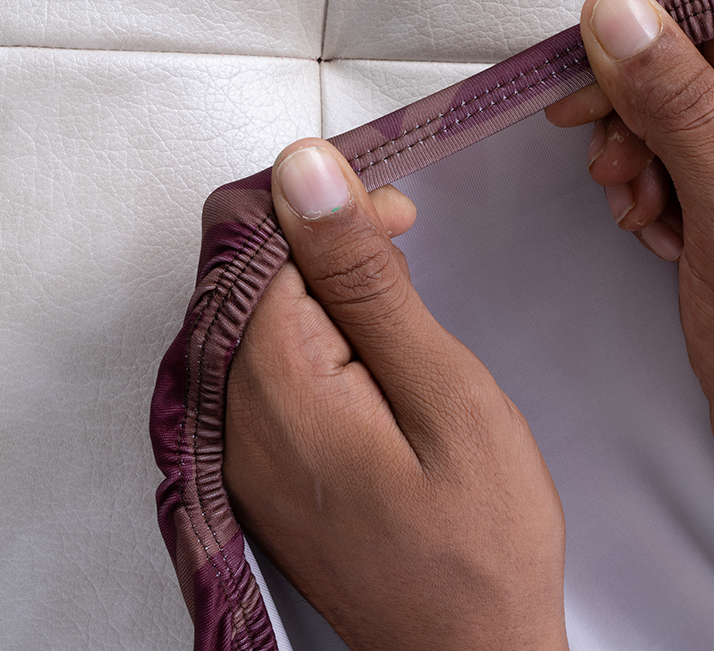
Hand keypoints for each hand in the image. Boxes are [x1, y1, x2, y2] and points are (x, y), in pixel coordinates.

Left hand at [223, 140, 568, 650]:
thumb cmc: (479, 539)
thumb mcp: (443, 392)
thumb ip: (364, 280)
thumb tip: (303, 175)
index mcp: (273, 386)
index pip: (261, 242)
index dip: (329, 212)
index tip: (396, 220)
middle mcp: (233, 416)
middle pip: (254, 275)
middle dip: (331, 247)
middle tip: (409, 260)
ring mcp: (239, 447)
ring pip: (263, 314)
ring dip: (332, 291)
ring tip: (402, 316)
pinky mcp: (261, 464)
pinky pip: (270, 364)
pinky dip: (322, 336)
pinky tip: (372, 353)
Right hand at [547, 0, 713, 650]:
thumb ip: (681, 110)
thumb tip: (620, 9)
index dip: (644, 62)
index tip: (581, 103)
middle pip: (700, 78)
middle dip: (642, 126)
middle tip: (617, 179)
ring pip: (686, 124)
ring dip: (645, 165)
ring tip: (642, 219)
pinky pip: (693, 168)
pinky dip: (661, 196)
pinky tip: (659, 237)